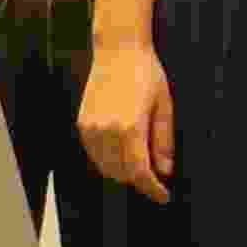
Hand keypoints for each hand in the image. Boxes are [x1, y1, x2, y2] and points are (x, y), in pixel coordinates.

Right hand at [78, 40, 178, 200]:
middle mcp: (105, 131)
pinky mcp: (81, 124)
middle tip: (156, 179)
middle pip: (121, 174)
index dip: (152, 189)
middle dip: (139, 181)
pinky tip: (123, 154)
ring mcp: (90, 128)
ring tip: (141, 166)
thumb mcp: (164, 106)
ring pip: (105, 167)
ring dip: (123, 173)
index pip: (139, 172)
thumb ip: (163, 141)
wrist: (118, 50)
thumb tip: (165, 170)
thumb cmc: (146, 74)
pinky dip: (108, 161)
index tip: (163, 196)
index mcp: (129, 127)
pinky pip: (94, 155)